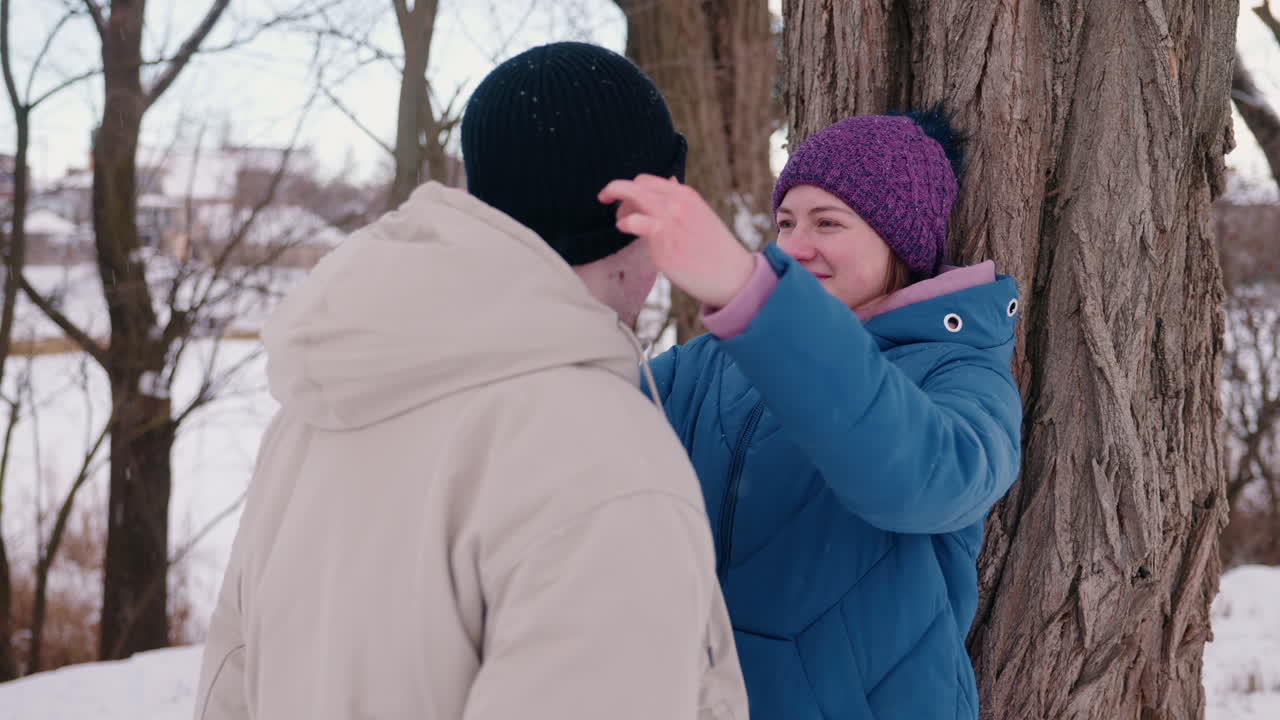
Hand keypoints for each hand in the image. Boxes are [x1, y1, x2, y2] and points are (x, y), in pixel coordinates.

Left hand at [598, 175, 754, 307]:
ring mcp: (669, 221)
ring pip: (631, 200)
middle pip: (634, 186)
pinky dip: (624, 225)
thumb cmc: (714, 249)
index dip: (628, 187)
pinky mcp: (663, 242)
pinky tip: (625, 230)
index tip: (618, 196)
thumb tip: (669, 181)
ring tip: (622, 224)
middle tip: (604, 199)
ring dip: (619, 211)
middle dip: (614, 191)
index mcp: (686, 195)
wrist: (732, 275)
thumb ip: (681, 200)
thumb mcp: (701, 215)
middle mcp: (677, 203)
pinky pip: (632, 224)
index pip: (646, 181)